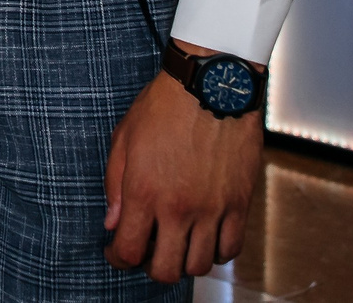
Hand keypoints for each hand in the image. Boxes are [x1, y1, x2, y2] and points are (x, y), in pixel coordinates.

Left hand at [102, 49, 261, 282]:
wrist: (211, 83)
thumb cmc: (164, 105)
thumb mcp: (125, 138)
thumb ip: (116, 185)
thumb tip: (113, 224)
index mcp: (145, 191)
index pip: (129, 250)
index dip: (118, 259)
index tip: (117, 253)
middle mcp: (179, 207)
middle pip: (165, 270)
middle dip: (151, 266)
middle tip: (148, 250)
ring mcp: (212, 208)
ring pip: (199, 265)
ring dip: (184, 261)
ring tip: (177, 243)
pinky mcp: (240, 203)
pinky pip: (231, 248)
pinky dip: (216, 252)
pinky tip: (205, 237)